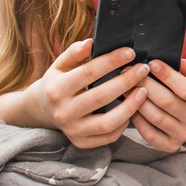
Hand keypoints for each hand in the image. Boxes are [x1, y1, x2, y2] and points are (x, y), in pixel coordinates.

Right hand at [26, 39, 148, 147]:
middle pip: (101, 97)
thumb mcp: (60, 65)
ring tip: (144, 91)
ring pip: (107, 123)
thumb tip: (90, 43)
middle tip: (143, 69)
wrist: (41, 111)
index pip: (89, 72)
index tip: (130, 53)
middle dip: (127, 81)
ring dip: (130, 106)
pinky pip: (108, 137)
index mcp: (57, 89)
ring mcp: (72, 130)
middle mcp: (63, 112)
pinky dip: (124, 125)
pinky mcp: (81, 142)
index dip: (112, 61)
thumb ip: (74, 53)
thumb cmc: (57, 82)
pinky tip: (133, 110)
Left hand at [130, 57, 185, 151]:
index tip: (152, 63)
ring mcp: (184, 133)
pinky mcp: (171, 145)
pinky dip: (138, 121)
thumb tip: (180, 62)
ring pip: (156, 117)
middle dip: (146, 85)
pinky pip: (150, 134)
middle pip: (167, 102)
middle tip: (131, 73)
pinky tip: (132, 108)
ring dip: (138, 102)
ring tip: (127, 88)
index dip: (167, 75)